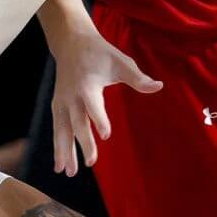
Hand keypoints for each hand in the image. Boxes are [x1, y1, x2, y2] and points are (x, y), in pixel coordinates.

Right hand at [47, 22, 161, 176]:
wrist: (71, 42)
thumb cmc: (99, 53)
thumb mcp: (120, 61)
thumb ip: (137, 77)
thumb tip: (158, 86)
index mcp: (88, 84)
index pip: (93, 105)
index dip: (98, 119)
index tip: (105, 135)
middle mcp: (72, 96)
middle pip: (77, 122)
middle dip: (83, 142)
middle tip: (91, 162)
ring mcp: (62, 102)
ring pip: (62, 130)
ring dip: (64, 151)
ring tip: (67, 173)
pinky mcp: (57, 106)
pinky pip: (57, 129)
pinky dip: (57, 147)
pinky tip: (60, 166)